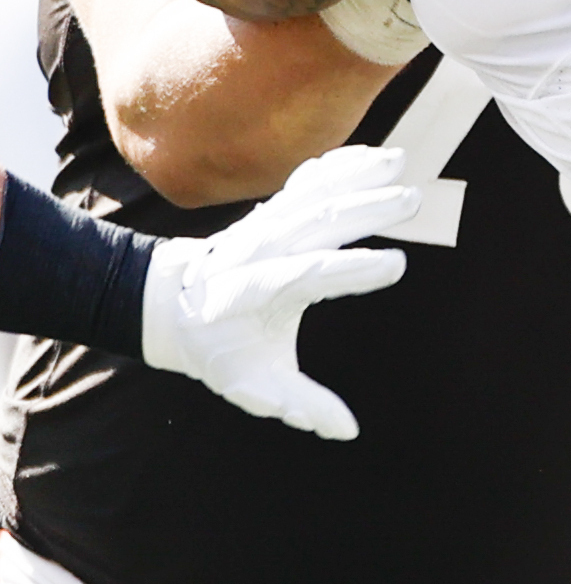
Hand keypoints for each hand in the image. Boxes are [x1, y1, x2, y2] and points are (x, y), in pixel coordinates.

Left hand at [142, 145, 415, 439]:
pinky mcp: (270, 214)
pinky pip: (304, 183)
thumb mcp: (249, 385)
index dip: (348, 269)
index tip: (396, 262)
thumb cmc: (217, 349)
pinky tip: (374, 153)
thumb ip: (295, 405)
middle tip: (413, 202)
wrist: (170, 306)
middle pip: (313, 223)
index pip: (305, 275)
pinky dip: (337, 165)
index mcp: (256, 290)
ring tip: (401, 161)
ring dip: (356, 175)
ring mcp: (263, 227)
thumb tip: (343, 430)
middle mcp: (259, 251)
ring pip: (311, 193)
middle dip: (363, 209)